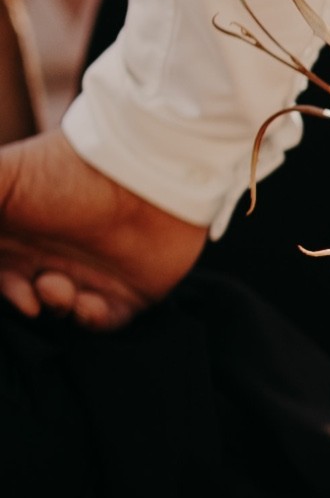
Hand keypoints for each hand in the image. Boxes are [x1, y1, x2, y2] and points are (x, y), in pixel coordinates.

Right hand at [0, 129, 205, 327]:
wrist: (146, 174)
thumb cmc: (67, 172)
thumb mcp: (1, 180)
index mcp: (11, 229)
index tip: (9, 288)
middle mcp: (43, 254)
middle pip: (16, 295)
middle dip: (16, 300)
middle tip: (26, 296)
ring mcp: (84, 274)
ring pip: (55, 313)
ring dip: (53, 307)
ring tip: (60, 287)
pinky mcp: (123, 294)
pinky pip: (100, 325)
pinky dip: (90, 321)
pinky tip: (90, 303)